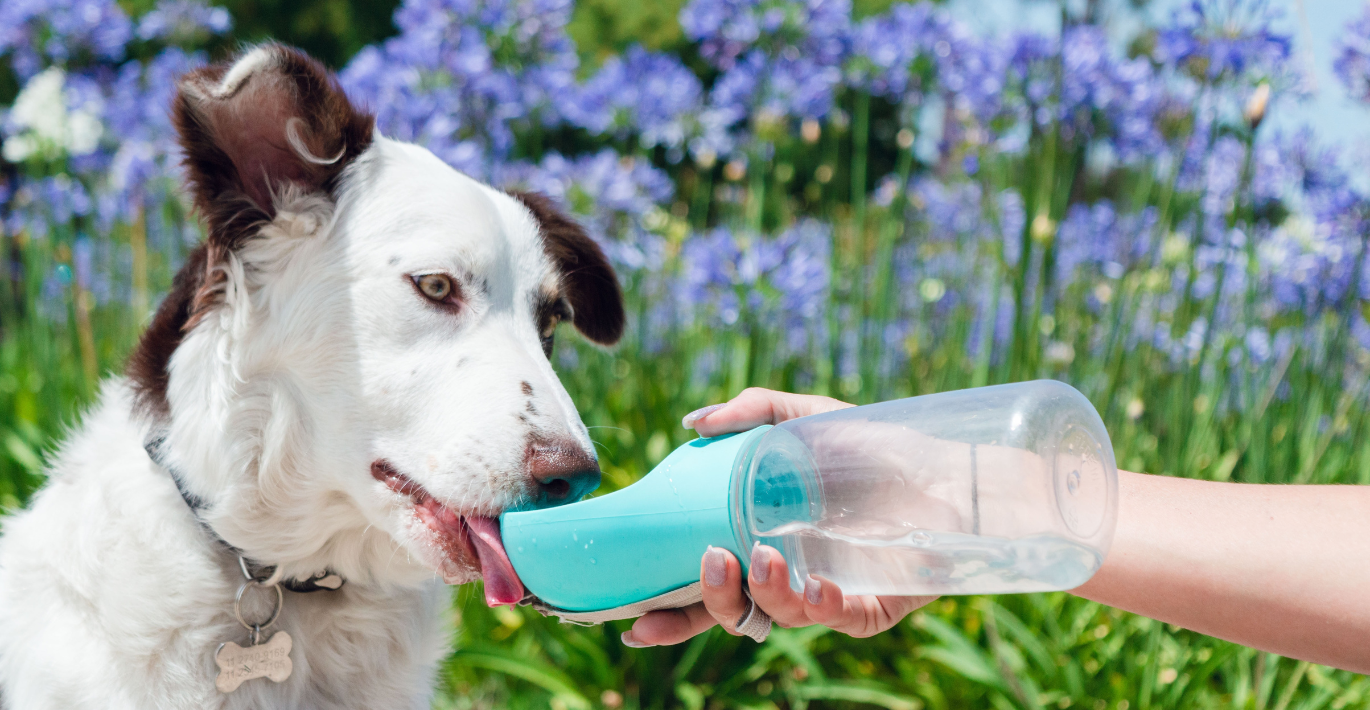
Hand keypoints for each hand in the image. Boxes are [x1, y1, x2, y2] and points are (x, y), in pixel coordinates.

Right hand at [621, 388, 937, 646]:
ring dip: (762, 594)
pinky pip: (833, 620)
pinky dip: (817, 606)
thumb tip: (692, 422)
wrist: (950, 469)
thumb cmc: (875, 446)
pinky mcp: (868, 610)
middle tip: (712, 561)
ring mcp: (824, 597)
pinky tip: (814, 586)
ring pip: (774, 618)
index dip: (667, 610)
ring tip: (767, 556)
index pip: (706, 583)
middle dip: (705, 603)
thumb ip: (753, 410)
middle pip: (729, 612)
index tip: (634, 619)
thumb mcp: (808, 417)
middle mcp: (785, 576)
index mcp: (758, 541)